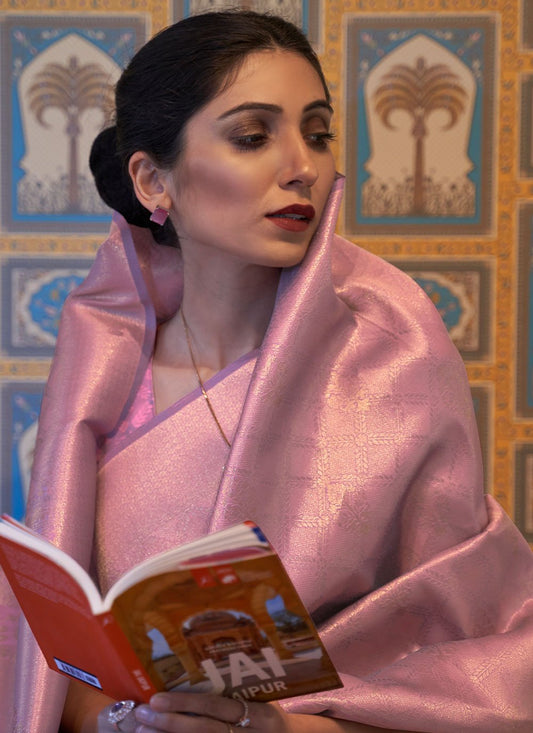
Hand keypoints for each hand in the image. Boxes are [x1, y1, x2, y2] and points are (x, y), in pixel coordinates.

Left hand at [133, 692, 289, 732]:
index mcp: (261, 715)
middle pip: (204, 731)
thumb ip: (239, 691)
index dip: (185, 703)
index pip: (217, 707)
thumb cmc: (274, 716)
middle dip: (169, 723)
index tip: (156, 697)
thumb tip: (198, 670)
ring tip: (142, 731)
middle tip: (142, 713)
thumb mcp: (265, 699)